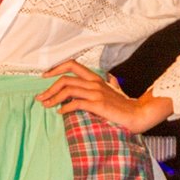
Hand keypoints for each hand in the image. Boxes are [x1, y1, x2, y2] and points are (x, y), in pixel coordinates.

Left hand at [36, 60, 174, 133]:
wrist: (138, 114)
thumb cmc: (126, 106)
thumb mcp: (118, 91)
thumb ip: (113, 84)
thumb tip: (112, 78)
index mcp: (96, 78)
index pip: (72, 65)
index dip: (56, 68)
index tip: (44, 76)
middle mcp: (94, 83)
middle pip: (65, 79)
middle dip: (49, 88)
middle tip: (40, 98)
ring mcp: (96, 93)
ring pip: (67, 90)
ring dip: (53, 98)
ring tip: (46, 105)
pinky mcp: (98, 105)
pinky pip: (76, 103)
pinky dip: (64, 107)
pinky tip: (60, 112)